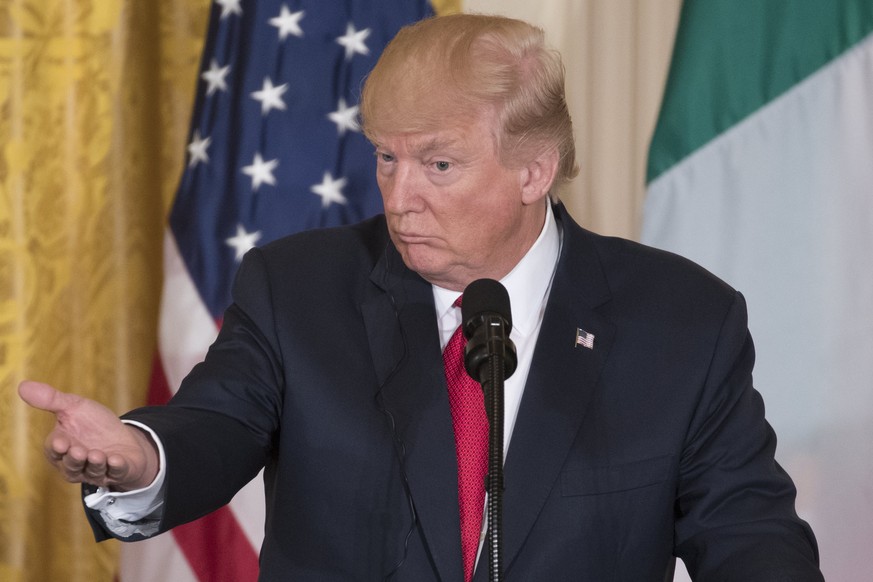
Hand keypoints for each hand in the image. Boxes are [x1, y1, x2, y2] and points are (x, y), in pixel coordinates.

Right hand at [18, 381, 159, 490]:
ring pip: (93, 472)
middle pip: (71, 466)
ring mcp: (98, 470)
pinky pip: (117, 473)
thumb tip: (23, 385)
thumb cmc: (93, 423)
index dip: (57, 447)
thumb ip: (51, 400)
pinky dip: (117, 467)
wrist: (124, 436)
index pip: (54, 451)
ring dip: (95, 464)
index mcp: (62, 449)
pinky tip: (117, 460)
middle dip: (74, 459)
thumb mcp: (74, 407)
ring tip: (97, 455)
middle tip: (78, 450)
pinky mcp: (119, 472)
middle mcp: (77, 464)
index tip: (60, 442)